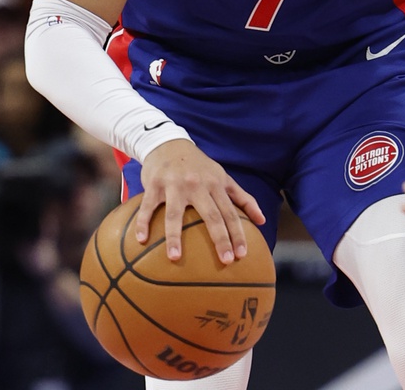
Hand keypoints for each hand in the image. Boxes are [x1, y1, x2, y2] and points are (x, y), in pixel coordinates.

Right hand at [136, 139, 265, 263]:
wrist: (169, 143)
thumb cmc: (200, 166)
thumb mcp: (224, 178)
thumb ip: (243, 198)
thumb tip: (262, 220)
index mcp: (216, 185)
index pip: (230, 213)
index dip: (238, 234)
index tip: (242, 254)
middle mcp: (198, 185)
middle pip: (211, 215)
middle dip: (220, 239)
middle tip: (225, 261)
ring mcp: (175, 185)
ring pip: (175, 214)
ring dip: (174, 237)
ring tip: (175, 258)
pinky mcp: (154, 185)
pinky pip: (148, 207)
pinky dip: (143, 223)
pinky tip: (141, 240)